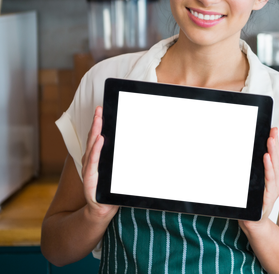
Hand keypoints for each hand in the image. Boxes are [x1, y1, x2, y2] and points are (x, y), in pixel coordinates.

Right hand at [81, 106, 117, 220]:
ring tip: (98, 120)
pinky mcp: (91, 180)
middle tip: (99, 110)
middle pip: (93, 140)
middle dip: (96, 124)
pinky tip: (99, 140)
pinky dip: (96, 151)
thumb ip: (121, 161)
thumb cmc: (111, 193)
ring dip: (95, 133)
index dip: (97, 125)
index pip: (97, 139)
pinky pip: (93, 163)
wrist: (101, 212)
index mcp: (97, 161)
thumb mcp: (118, 174)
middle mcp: (91, 163)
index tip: (101, 111)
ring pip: (92, 148)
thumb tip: (143, 148)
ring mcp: (90, 171)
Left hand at [239, 127, 278, 233]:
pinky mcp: (268, 197)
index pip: (275, 156)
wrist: (253, 223)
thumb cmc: (253, 202)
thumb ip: (256, 170)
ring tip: (270, 140)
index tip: (273, 129)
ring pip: (274, 167)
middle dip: (275, 144)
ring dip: (273, 152)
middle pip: (276, 159)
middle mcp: (276, 181)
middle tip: (273, 131)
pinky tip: (266, 158)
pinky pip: (269, 180)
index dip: (275, 143)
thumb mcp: (255, 183)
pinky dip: (268, 168)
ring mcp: (274, 189)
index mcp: (274, 177)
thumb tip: (252, 155)